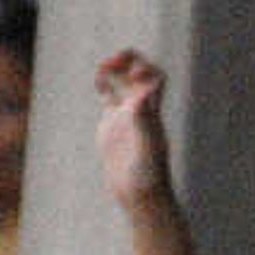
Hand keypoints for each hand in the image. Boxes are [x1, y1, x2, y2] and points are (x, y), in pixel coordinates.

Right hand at [93, 49, 172, 211]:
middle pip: (141, 74)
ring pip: (124, 83)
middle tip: (114, 61)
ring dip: (115, 69)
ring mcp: (126, 116)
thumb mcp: (146, 147)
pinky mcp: (111, 125)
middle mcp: (141, 111)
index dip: (144, 69)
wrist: (138, 194)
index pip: (156, 79)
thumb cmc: (147, 175)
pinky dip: (104, 84)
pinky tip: (99, 81)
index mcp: (152, 113)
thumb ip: (144, 121)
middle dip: (130, 61)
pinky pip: (110, 97)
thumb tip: (140, 97)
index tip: (130, 73)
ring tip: (104, 68)